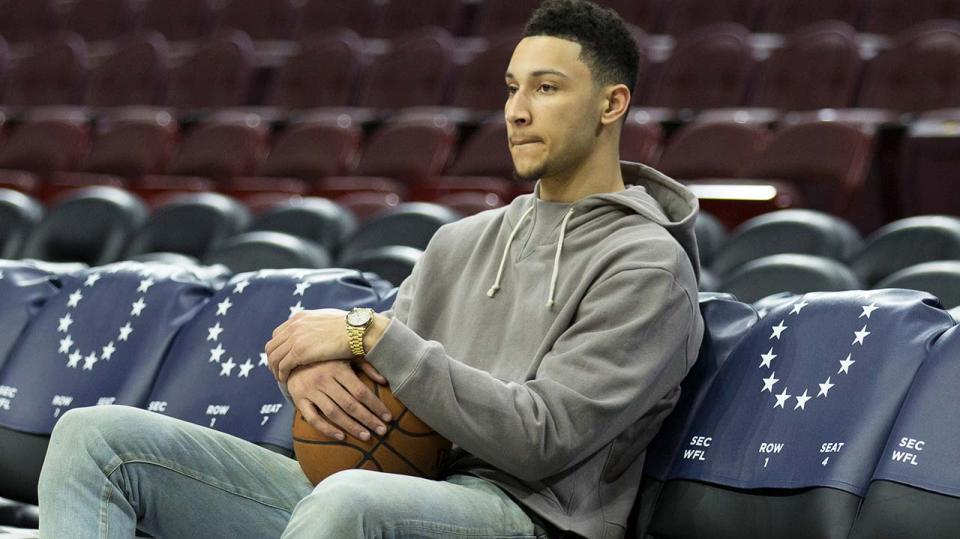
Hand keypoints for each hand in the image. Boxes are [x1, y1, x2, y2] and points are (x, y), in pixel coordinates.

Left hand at [266, 309, 388, 383]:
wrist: (358, 331)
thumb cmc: (350, 327)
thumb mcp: (329, 319)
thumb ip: (318, 324)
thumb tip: (319, 328)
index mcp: (300, 318)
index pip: (278, 334)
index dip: (278, 348)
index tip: (281, 358)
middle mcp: (294, 326)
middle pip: (272, 346)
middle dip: (272, 360)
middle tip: (277, 371)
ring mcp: (295, 338)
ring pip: (274, 357)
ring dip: (275, 369)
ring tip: (281, 378)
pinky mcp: (299, 352)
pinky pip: (282, 366)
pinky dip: (282, 374)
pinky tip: (286, 380)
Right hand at [287, 360, 391, 441]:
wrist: (293, 358)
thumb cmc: (326, 358)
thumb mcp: (346, 356)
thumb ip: (366, 366)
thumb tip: (384, 381)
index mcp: (338, 368)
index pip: (361, 391)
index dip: (376, 405)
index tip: (388, 417)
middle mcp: (324, 379)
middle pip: (350, 404)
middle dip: (368, 419)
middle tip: (382, 431)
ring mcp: (310, 390)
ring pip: (334, 413)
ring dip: (352, 427)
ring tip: (367, 436)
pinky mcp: (299, 400)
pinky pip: (313, 418)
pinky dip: (327, 429)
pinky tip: (341, 437)